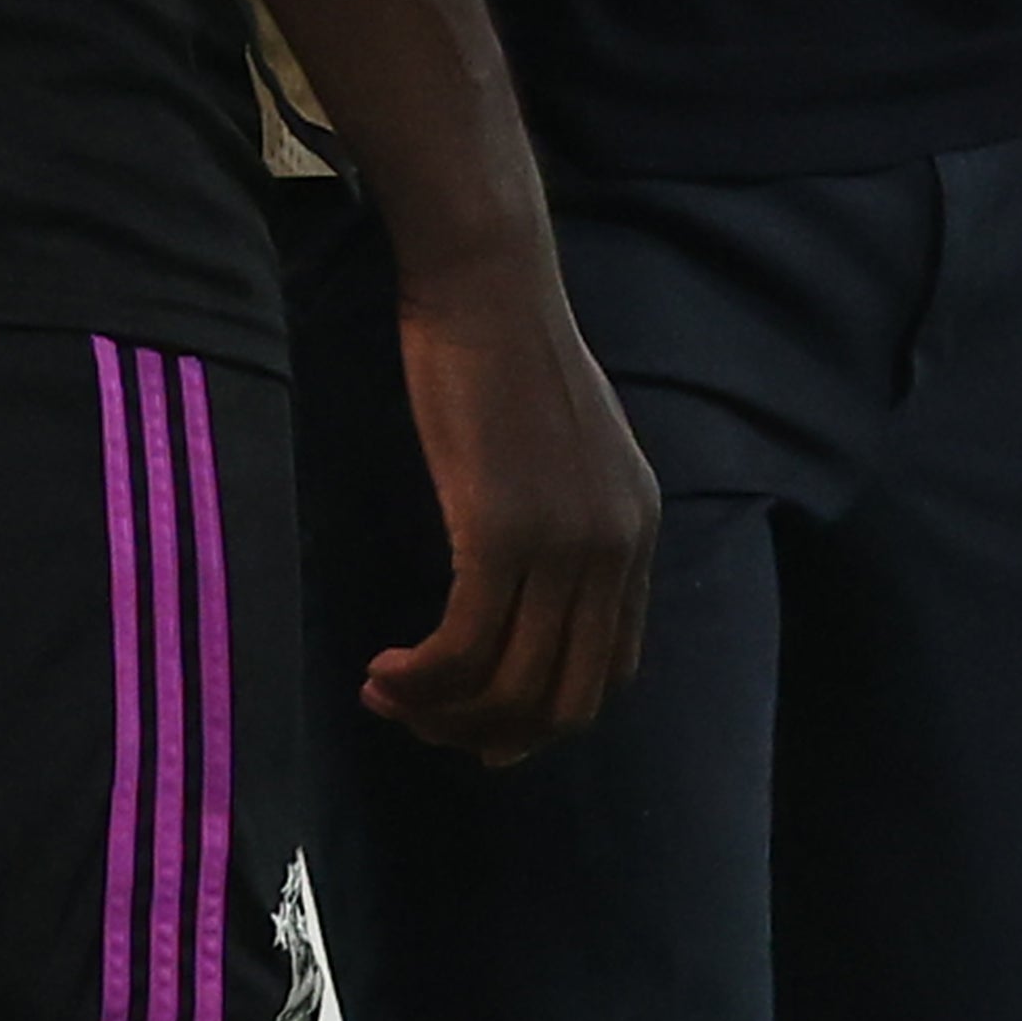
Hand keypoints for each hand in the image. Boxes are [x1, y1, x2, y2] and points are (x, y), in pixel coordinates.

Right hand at [366, 265, 652, 763]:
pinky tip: (383, 667)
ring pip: (509, 685)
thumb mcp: (564, 452)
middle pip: (564, 701)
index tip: (472, 719)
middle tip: (419, 719)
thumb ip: (565, 522)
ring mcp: (565, 542)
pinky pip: (464, 646)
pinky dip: (420, 678)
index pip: (609, 673)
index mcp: (638, 531)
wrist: (487, 286)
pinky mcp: (502, 530)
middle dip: (487, 734)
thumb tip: (524, 598)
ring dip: (437, 712)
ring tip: (385, 692)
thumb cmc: (504, 358)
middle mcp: (616, 547)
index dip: (537, 717)